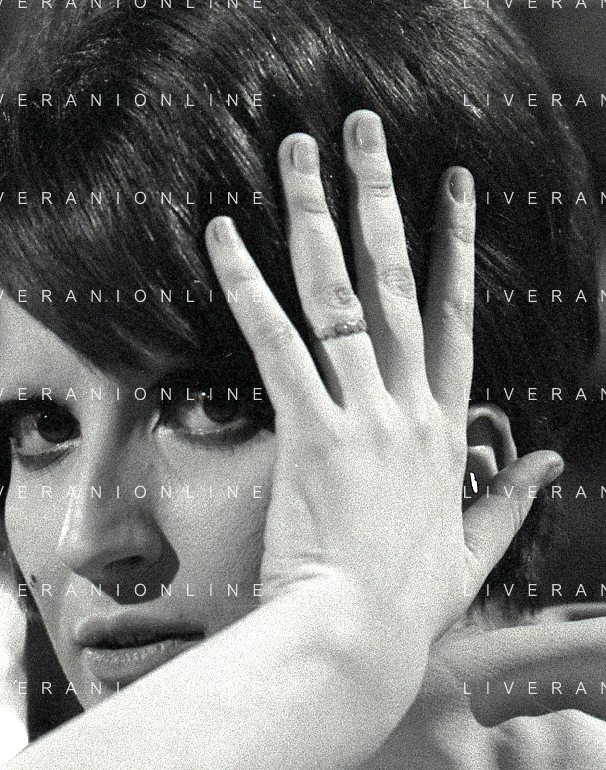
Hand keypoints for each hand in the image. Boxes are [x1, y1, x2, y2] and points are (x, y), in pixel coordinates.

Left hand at [205, 111, 562, 655]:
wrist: (362, 641)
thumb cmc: (407, 606)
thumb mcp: (476, 552)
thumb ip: (511, 501)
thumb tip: (548, 464)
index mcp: (444, 434)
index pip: (454, 320)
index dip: (454, 248)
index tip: (449, 188)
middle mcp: (410, 409)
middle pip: (399, 282)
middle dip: (380, 197)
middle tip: (363, 128)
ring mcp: (365, 415)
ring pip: (340, 293)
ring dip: (316, 214)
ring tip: (295, 149)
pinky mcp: (314, 433)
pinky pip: (277, 342)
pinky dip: (246, 285)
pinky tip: (221, 233)